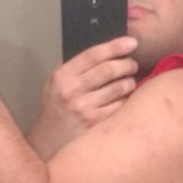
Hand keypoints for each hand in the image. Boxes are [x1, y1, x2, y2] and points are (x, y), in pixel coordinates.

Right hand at [28, 36, 138, 158]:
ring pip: (119, 88)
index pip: (93, 55)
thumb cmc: (58, 108)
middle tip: (132, 65)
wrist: (50, 140)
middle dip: (126, 64)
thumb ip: (76, 68)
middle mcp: (72, 91)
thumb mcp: (57, 84)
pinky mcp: (96, 124)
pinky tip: (125, 99)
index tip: (131, 42)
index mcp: (63, 76)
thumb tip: (106, 49)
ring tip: (130, 81)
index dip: (115, 46)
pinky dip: (127, 100)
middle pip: (109, 70)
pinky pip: (120, 106)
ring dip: (130, 82)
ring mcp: (85, 109)